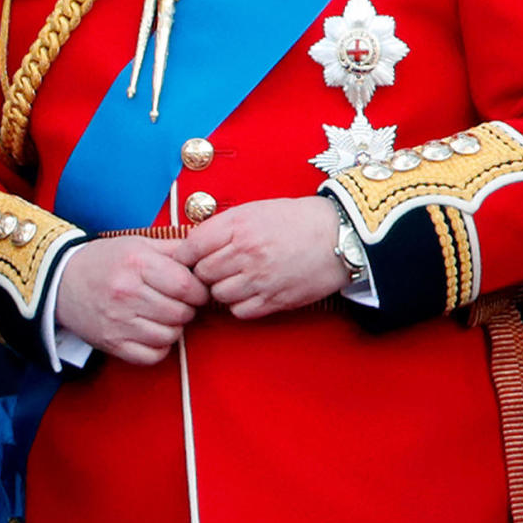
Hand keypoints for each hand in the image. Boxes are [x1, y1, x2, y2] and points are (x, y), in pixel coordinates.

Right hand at [54, 236, 207, 364]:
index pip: (186, 286)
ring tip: (161, 315)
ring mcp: (118, 320)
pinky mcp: (112, 343)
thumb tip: (206, 254)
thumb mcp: (136, 243)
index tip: (194, 289)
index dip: (198, 290)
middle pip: (181, 313)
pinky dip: (158, 346)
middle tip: (175, 301)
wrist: (61, 281)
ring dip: (172, 327)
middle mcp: (127, 292)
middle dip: (186, 309)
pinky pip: (153, 355)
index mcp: (136, 263)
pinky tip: (150, 330)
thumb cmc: (104, 260)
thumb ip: (173, 248)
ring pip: (170, 335)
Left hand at [182, 197, 348, 319]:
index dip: (185, 255)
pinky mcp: (275, 300)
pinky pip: (240, 312)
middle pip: (203, 273)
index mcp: (238, 226)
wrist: (337, 236)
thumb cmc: (294, 220)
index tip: (187, 258)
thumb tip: (194, 244)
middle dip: (203, 272)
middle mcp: (246, 253)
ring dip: (221, 289)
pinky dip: (239, 305)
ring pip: (218, 295)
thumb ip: (223, 227)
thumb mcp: (253, 210)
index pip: (192, 246)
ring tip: (233, 279)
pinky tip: (248, 292)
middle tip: (213, 269)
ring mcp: (261, 279)